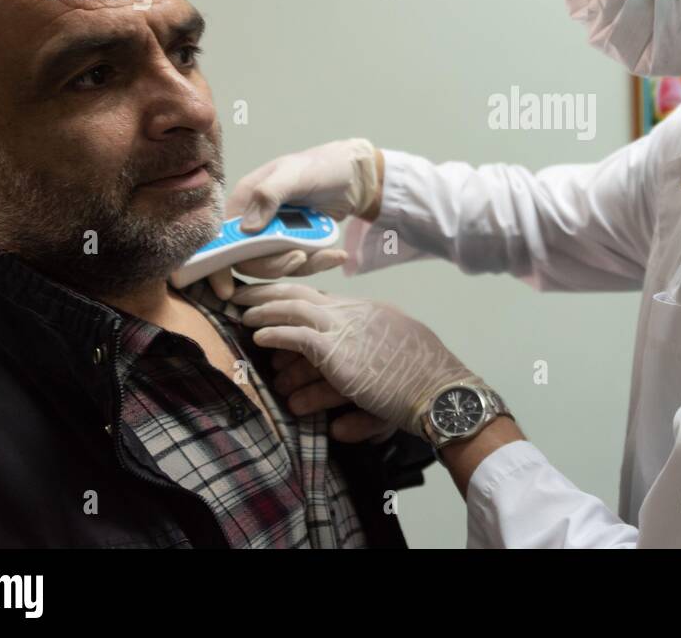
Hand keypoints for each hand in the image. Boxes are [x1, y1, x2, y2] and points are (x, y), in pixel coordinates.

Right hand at [201, 139, 381, 297]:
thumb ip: (269, 195)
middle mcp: (254, 222)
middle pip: (249, 260)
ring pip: (276, 266)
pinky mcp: (296, 245)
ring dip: (301, 265)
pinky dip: (318, 262)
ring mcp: (275, 236)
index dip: (218, 265)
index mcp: (244, 201)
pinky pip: (300, 264)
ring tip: (327, 253)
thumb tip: (247, 229)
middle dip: (273, 265)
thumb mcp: (294, 174)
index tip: (225, 289)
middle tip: (300, 256)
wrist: (351, 174)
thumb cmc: (320, 166)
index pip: (221, 239)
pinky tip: (337, 255)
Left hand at [231, 282, 483, 436]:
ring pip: (294, 308)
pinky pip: (297, 335)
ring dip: (264, 309)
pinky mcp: (337, 352)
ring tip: (242, 313)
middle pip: (302, 292)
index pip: (321, 296)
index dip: (292, 294)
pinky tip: (258, 335)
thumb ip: (372, 354)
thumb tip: (354, 367)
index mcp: (368, 310)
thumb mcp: (397, 353)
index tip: (270, 296)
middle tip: (243, 294)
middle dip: (269, 292)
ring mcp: (346, 329)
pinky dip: (275, 333)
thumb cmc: (425, 376)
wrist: (439, 388)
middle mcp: (355, 312)